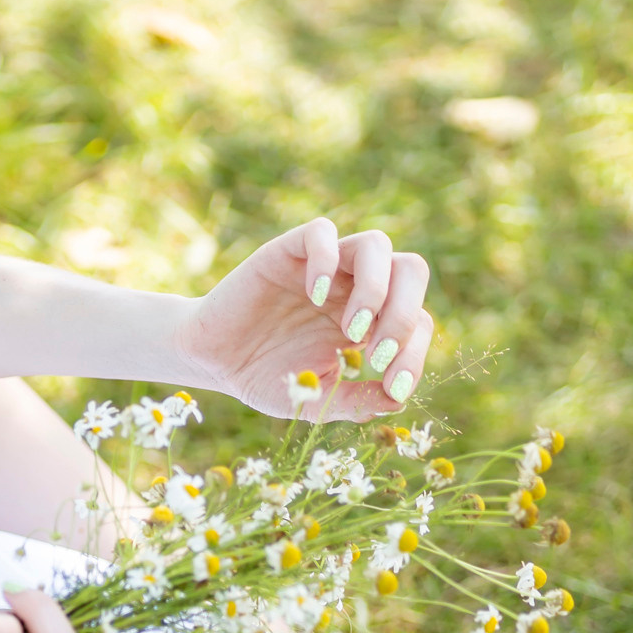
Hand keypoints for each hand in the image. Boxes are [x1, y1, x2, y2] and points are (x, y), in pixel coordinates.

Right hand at [173, 218, 434, 421]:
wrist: (214, 362)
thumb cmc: (267, 379)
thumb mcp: (314, 399)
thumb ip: (354, 400)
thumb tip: (397, 400)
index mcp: (372, 321)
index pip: (418, 320)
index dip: (415, 352)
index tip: (392, 385)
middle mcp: (355, 287)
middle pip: (411, 271)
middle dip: (405, 313)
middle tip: (376, 352)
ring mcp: (325, 266)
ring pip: (376, 245)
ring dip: (376, 288)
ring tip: (352, 330)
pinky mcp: (288, 252)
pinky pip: (321, 232)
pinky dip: (326, 260)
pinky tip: (313, 295)